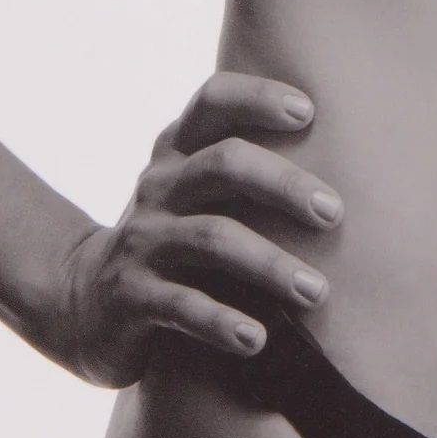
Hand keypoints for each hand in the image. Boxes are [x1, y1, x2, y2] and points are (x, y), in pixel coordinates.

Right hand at [47, 73, 342, 386]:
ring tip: (317, 292)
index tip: (308, 111)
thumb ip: (246, 168)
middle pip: (223, 164)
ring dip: (270, 264)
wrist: (84, 301)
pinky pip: (182, 307)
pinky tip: (257, 340)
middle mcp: (159, 188)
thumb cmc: (173, 239)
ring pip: (211, 239)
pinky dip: (222, 322)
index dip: (257, 98)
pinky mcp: (132, 298)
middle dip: (284, 185)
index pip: (213, 102)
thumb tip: (351, 151)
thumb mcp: (195, 192)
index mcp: (178, 153)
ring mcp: (143, 242)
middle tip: (334, 213)